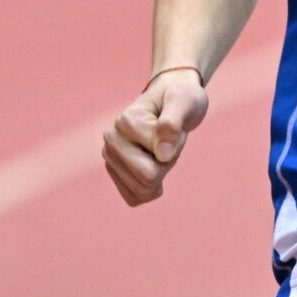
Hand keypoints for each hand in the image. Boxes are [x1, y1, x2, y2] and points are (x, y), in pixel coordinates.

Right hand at [102, 68, 210, 205]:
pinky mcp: (113, 169)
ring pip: (141, 191)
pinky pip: (134, 198)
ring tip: (161, 148)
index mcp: (125, 122)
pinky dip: (151, 189)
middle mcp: (111, 139)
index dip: (176, 146)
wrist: (171, 97)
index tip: (173, 126)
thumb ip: (173, 124)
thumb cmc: (181, 97)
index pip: (159, 161)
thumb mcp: (186, 102)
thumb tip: (162, 155)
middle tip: (169, 140)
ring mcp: (110, 156)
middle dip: (167, 164)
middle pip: (146, 179)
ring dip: (161, 173)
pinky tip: (154, 167)